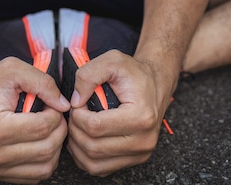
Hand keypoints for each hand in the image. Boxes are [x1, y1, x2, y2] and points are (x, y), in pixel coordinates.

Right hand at [0, 57, 70, 183]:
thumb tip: (64, 105)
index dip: (55, 114)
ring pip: (45, 167)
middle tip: (53, 115)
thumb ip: (42, 83)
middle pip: (46, 149)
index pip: (41, 128)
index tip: (52, 104)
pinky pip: (36, 175)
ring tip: (47, 127)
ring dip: (55, 146)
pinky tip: (39, 140)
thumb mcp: (14, 69)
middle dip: (59, 129)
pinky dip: (45, 159)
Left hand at [66, 50, 175, 175]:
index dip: (77, 115)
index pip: (95, 126)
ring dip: (77, 146)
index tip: (77, 103)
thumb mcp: (112, 60)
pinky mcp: (135, 160)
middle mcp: (143, 140)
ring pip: (93, 163)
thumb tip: (75, 101)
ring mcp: (140, 153)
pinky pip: (100, 169)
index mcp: (140, 116)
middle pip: (92, 147)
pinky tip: (84, 138)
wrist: (155, 84)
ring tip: (78, 126)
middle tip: (75, 114)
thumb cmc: (134, 73)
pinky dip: (85, 156)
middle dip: (74, 130)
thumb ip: (89, 74)